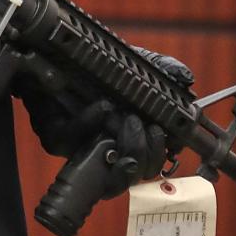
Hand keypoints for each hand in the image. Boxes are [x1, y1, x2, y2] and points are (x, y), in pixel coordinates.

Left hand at [18, 45, 194, 192]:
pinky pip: (71, 140)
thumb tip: (185, 79)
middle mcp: (103, 149)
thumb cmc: (94, 67)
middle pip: (132, 178)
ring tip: (131, 118)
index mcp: (124, 139)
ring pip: (104, 174)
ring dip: (127, 147)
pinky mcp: (55, 137)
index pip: (148, 165)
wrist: (51, 57)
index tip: (170, 138)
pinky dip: (89, 123)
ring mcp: (79, 147)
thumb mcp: (132, 65)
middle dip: (148, 155)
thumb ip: (159, 71)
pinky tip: (102, 107)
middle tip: (150, 127)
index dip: (160, 157)